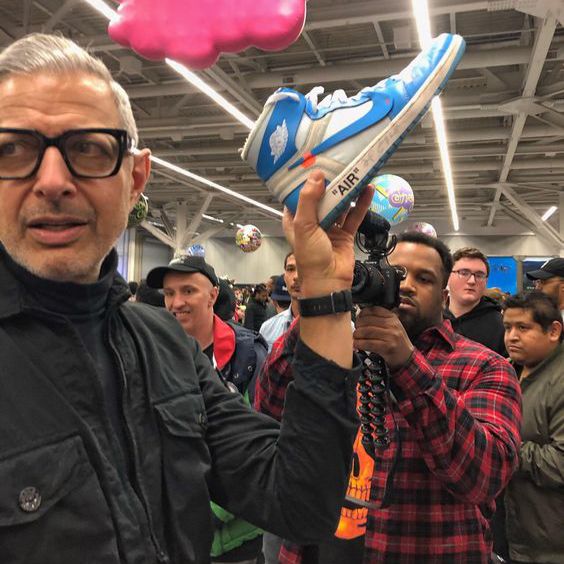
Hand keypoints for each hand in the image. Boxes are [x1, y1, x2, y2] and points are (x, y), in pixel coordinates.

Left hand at [283, 170, 373, 296]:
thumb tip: (316, 176)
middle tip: (338, 163)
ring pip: (340, 204)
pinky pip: (354, 215)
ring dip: (347, 191)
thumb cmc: (310, 259)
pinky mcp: (345, 234)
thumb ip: (309, 201)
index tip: (312, 162)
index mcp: (296, 220)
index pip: (298, 195)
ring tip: (355, 173)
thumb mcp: (304, 227)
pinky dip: (361, 203)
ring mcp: (330, 228)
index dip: (304, 180)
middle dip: (330, 182)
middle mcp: (312, 222)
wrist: (329, 282)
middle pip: (321, 197)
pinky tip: (367, 190)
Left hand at [353, 306, 413, 370]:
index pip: (373, 310)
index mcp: (392, 317)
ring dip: (357, 335)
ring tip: (355, 337)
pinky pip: (368, 343)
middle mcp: (392, 325)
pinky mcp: (387, 347)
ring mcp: (391, 336)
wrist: (406, 356)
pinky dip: (359, 344)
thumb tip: (359, 315)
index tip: (358, 319)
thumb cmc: (395, 340)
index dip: (362, 314)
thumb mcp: (391, 325)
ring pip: (367, 332)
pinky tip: (356, 344)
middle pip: (367, 321)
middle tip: (355, 330)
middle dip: (357, 325)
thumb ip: (378, 319)